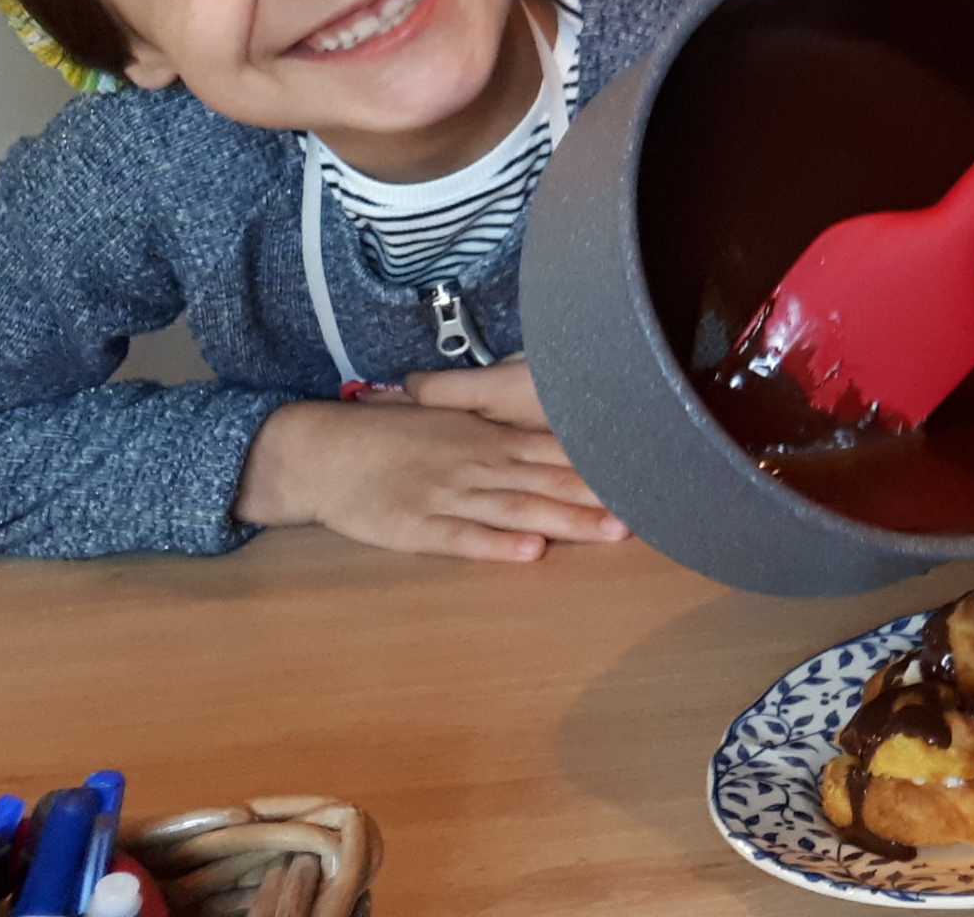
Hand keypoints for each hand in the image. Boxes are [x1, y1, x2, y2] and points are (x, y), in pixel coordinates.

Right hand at [235, 354, 628, 561]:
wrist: (322, 450)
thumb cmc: (389, 436)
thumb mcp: (449, 422)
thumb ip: (497, 430)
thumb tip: (545, 432)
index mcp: (487, 438)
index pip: (556, 450)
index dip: (601, 463)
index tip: (645, 470)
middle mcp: (477, 463)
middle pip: (549, 480)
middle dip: (600, 497)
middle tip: (651, 509)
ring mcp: (448, 494)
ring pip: (518, 509)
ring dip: (566, 522)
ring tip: (611, 533)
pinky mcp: (417, 525)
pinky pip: (463, 537)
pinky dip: (497, 544)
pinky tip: (530, 551)